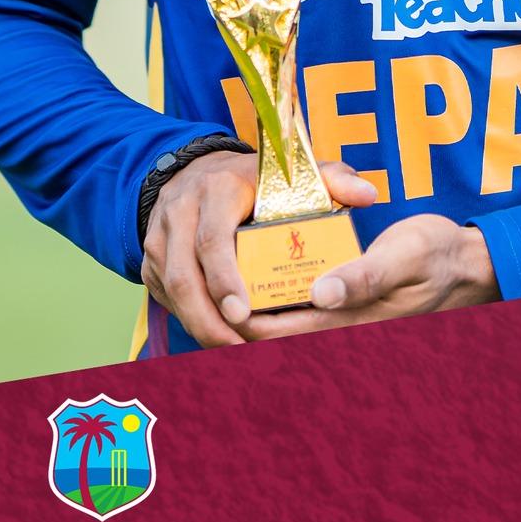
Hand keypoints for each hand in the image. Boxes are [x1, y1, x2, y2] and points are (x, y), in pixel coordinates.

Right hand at [141, 152, 378, 347]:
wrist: (195, 171)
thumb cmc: (253, 179)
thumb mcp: (290, 171)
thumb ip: (331, 181)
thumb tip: (369, 196)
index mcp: (217, 190)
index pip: (213, 239)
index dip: (225, 278)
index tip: (245, 311)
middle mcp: (181, 211)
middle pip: (184, 274)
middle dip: (209, 316)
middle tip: (239, 345)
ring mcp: (160, 237)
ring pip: (171, 290)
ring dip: (199, 325)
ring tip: (231, 350)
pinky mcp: (151, 259)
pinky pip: (165, 296)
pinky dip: (189, 320)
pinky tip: (216, 337)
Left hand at [241, 215, 498, 340]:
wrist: (471, 264)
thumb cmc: (438, 255)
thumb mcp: (404, 255)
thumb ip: (364, 276)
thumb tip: (319, 293)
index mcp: (352, 320)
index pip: (282, 334)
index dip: (244, 322)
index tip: (218, 297)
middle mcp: (344, 329)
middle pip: (278, 335)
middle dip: (243, 316)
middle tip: (212, 286)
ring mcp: (347, 321)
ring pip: (290, 325)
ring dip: (261, 309)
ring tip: (229, 278)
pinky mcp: (350, 309)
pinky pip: (307, 312)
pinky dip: (283, 300)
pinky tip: (269, 273)